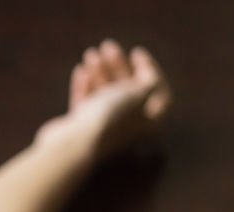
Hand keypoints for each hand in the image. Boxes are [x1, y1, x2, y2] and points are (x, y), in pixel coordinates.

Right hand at [35, 39, 172, 161]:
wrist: (76, 143)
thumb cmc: (112, 118)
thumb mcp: (138, 95)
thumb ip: (149, 84)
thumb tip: (150, 79)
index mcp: (150, 122)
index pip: (157, 93)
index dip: (149, 70)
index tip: (136, 52)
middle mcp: (129, 127)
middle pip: (128, 91)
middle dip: (118, 66)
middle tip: (108, 46)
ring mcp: (104, 129)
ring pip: (104, 95)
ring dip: (99, 72)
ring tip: (91, 53)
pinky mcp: (82, 129)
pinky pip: (86, 103)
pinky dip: (84, 87)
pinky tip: (81, 71)